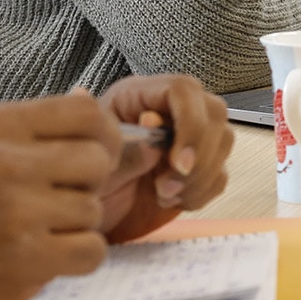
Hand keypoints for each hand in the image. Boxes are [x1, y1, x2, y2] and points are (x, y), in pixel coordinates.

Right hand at [0, 92, 120, 299]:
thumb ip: (28, 129)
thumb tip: (89, 98)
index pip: (88, 111)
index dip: (101, 137)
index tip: (85, 162)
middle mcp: (5, 159)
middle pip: (99, 159)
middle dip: (87, 186)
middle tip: (54, 207)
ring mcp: (15, 209)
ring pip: (94, 209)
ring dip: (75, 229)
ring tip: (34, 237)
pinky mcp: (24, 257)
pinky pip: (91, 251)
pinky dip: (76, 260)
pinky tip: (44, 262)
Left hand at [94, 74, 234, 242]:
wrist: (80, 209)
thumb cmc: (76, 178)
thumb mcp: (90, 165)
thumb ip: (123, 153)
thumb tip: (154, 143)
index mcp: (140, 95)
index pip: (183, 90)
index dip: (190, 123)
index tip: (177, 163)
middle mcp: (170, 109)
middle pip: (214, 112)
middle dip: (200, 154)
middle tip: (167, 186)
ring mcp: (187, 136)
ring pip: (224, 141)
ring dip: (201, 175)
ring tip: (163, 195)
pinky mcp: (197, 166)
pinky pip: (220, 173)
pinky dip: (202, 192)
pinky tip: (172, 200)